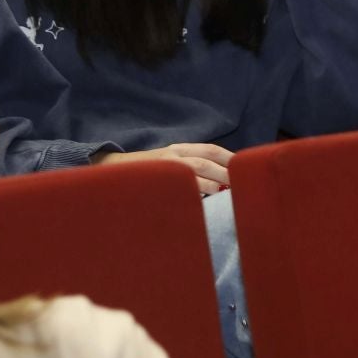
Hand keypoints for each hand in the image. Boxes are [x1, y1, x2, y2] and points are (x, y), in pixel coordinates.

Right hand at [97, 144, 233, 195]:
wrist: (112, 172)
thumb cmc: (147, 173)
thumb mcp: (170, 163)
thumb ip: (191, 167)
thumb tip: (221, 180)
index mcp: (178, 149)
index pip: (209, 150)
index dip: (228, 158)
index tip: (245, 169)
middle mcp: (172, 156)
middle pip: (205, 162)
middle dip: (225, 173)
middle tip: (241, 187)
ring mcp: (163, 170)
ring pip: (193, 175)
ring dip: (212, 186)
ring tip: (226, 197)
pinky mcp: (156, 184)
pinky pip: (178, 190)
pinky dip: (193, 197)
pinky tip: (203, 207)